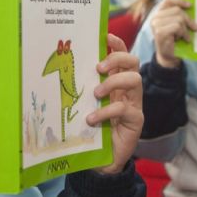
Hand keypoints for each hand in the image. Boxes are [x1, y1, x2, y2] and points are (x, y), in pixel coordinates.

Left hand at [87, 34, 142, 174]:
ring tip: (95, 94)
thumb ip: (82, 89)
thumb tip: (61, 69)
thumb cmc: (91, 129)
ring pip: (134, 80)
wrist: (101, 160)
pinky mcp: (136, 121)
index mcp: (116, 82)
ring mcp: (134, 104)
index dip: (117, 44)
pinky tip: (92, 119)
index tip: (106, 36)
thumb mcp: (85, 105)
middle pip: (133, 63)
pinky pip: (125, 109)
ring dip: (113, 83)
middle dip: (117, 59)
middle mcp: (128, 90)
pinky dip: (106, 112)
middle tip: (99, 68)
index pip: (122, 56)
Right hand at [150, 0, 196, 67]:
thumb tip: (193, 7)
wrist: (169, 56)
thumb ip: (180, 15)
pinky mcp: (159, 32)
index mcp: (159, 13)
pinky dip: (183, 33)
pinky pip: (177, 27)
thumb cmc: (174, 39)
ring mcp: (156, 24)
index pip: (168, 0)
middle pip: (177, 10)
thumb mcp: (177, 25)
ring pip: (178, 18)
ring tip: (186, 35)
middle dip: (188, 19)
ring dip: (185, 28)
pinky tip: (184, 39)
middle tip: (194, 27)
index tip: (190, 5)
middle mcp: (155, 17)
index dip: (179, 1)